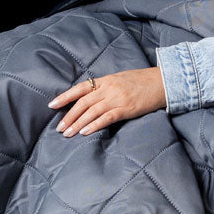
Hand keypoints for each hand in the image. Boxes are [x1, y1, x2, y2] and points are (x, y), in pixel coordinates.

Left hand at [48, 68, 166, 136]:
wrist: (162, 82)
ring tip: (68, 133)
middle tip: (59, 128)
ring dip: (78, 123)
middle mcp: (109, 88)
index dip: (65, 96)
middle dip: (69, 116)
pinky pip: (106, 118)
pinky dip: (94, 125)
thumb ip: (105, 88)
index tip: (52, 105)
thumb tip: (90, 99)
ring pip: (91, 112)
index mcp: (105, 80)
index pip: (80, 88)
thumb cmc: (141, 82)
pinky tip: (85, 132)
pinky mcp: (126, 108)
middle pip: (83, 103)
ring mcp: (117, 98)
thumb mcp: (119, 79)